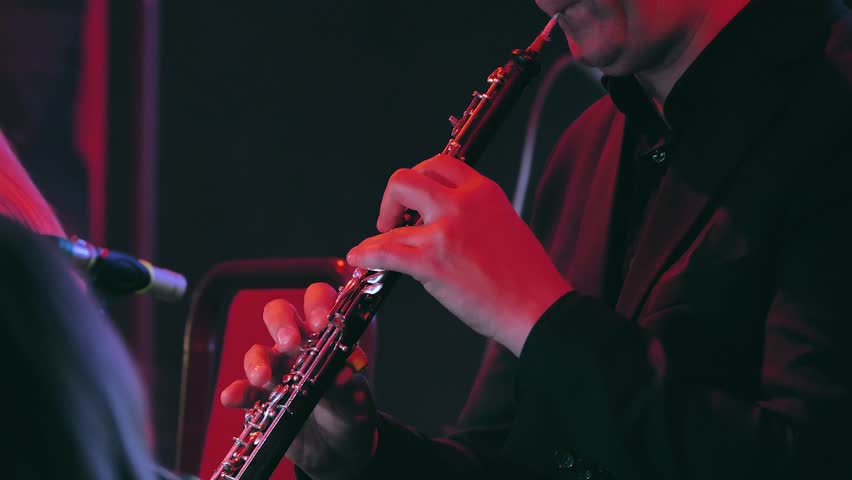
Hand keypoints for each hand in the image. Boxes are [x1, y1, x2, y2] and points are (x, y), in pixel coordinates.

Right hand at [220, 283, 377, 479]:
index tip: (321, 324)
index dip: (317, 305)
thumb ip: (349, 385)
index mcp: (328, 336)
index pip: (319, 302)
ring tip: (263, 378)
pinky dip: (237, 392)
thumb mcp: (357, 399)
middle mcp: (300, 346)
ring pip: (258, 351)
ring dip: (257, 362)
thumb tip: (341, 373)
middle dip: (281, 324)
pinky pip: (244, 391)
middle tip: (289, 343)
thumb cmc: (351, 412)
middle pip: (280, 315)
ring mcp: (278, 370)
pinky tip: (232, 398)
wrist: (340, 451)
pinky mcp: (262, 398)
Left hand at [346, 154, 571, 356]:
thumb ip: (473, 213)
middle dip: (391, 199)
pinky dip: (367, 255)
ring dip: (377, 238)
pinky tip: (360, 258)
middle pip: (406, 180)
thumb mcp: (504, 223)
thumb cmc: (526, 276)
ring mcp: (445, 231)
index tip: (413, 197)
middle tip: (391, 219)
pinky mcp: (431, 262)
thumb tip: (439, 217)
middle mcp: (462, 204)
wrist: (537, 308)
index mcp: (483, 191)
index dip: (418, 178)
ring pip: (391, 224)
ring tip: (373, 249)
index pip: (439, 164)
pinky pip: (385, 253)